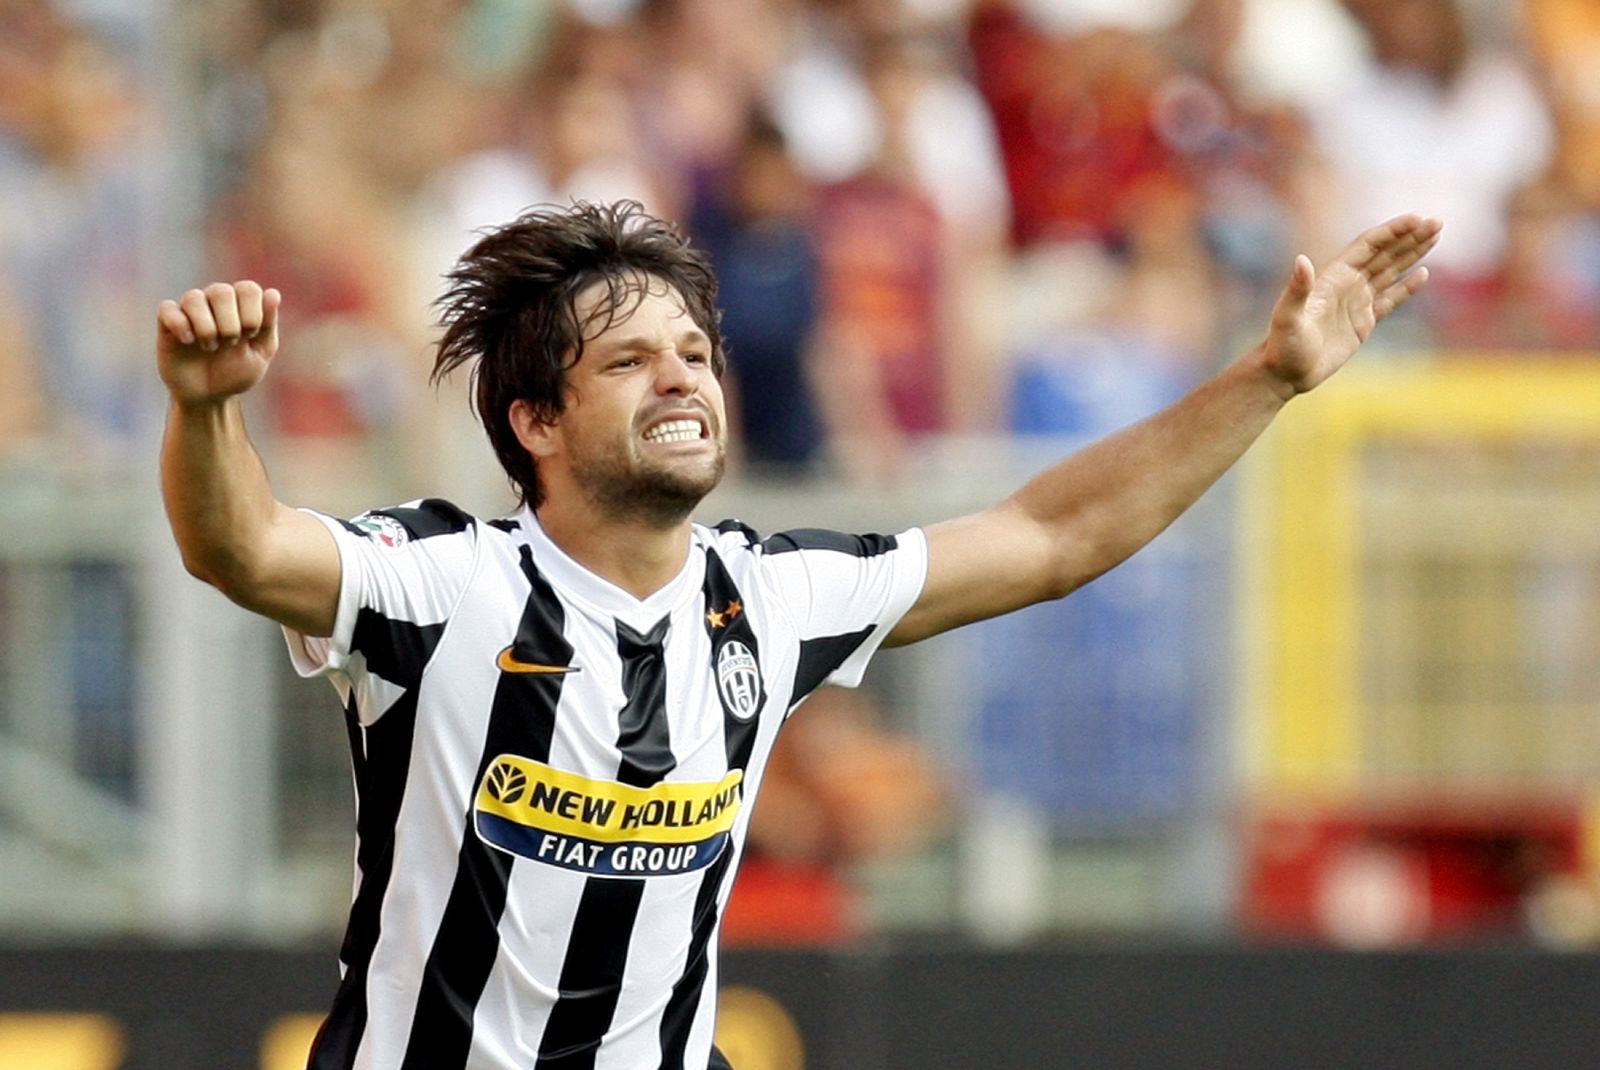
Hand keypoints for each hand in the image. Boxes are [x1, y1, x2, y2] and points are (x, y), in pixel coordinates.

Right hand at [157, 281, 280, 405]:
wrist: (209, 396)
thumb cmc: (236, 372)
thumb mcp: (260, 352)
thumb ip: (268, 324)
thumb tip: (273, 293)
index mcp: (240, 304)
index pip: (248, 289)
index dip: (252, 314)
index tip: (251, 336)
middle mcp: (214, 301)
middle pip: (221, 291)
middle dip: (230, 323)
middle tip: (231, 343)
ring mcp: (189, 310)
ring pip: (193, 298)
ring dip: (206, 328)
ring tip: (211, 348)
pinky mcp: (166, 323)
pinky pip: (167, 309)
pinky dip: (180, 325)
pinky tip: (188, 342)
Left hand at [1260, 214, 1441, 396]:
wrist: (1285, 374)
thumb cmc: (1282, 345)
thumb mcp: (1287, 317)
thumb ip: (1297, 289)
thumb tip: (1301, 260)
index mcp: (1333, 277)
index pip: (1368, 246)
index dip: (1392, 231)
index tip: (1417, 218)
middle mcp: (1347, 284)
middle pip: (1385, 253)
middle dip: (1410, 237)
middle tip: (1437, 221)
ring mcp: (1356, 302)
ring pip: (1390, 271)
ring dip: (1412, 253)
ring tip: (1436, 235)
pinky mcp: (1363, 322)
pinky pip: (1390, 299)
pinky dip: (1406, 287)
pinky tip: (1423, 273)